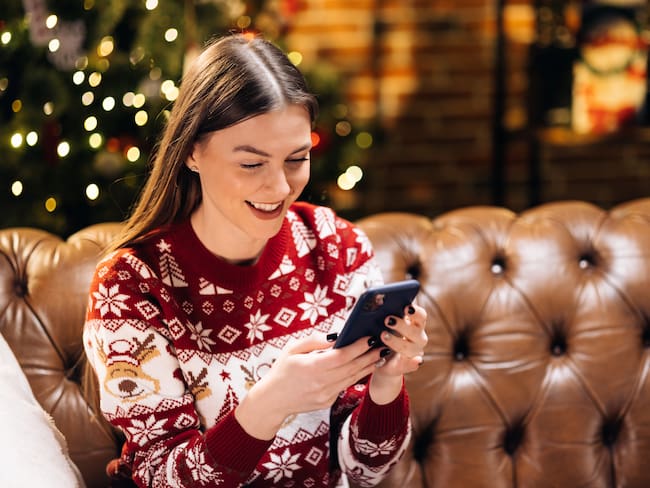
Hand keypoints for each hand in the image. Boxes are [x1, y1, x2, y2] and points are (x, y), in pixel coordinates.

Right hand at [235, 334, 384, 439]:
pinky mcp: (328, 402)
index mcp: (312, 367)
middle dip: (369, 355)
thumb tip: (336, 336)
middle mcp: (321, 382)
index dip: (358, 346)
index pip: (342, 356)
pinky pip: (345, 386)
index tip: (369, 337)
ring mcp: (326, 395)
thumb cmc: (282, 370)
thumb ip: (314, 340)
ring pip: (352, 378)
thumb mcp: (292, 349)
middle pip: (352, 367)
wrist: (273, 400)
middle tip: (382, 345)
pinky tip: (364, 367)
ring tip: (379, 355)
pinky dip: (356, 376)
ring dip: (367, 366)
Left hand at [368, 303, 427, 403]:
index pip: (421, 315)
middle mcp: (418, 337)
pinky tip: (415, 361)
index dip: (415, 311)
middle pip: (415, 330)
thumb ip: (384, 313)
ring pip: (410, 347)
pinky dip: (412, 363)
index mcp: (415, 324)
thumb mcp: (384, 323)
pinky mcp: (406, 365)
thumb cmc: (383, 334)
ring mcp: (414, 352)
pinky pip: (410, 365)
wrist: (382, 359)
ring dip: (398, 341)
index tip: (406, 307)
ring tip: (383, 335)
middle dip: (402, 325)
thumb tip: (377, 300)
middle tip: (388, 320)